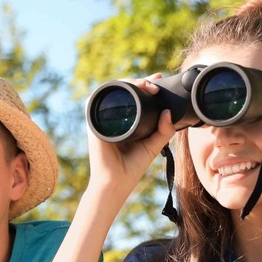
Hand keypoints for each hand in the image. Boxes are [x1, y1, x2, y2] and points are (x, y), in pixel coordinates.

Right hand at [87, 76, 177, 197]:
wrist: (115, 182)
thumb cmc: (132, 167)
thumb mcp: (153, 145)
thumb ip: (164, 130)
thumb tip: (168, 111)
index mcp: (127, 121)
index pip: (135, 96)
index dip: (146, 84)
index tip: (159, 78)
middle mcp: (114, 117)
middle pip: (124, 90)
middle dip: (139, 80)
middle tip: (154, 82)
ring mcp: (103, 119)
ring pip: (112, 91)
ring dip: (126, 82)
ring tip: (143, 84)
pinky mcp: (94, 123)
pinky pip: (96, 99)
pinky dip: (108, 90)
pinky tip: (123, 87)